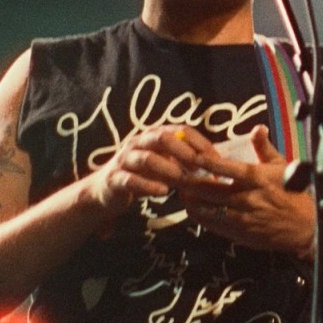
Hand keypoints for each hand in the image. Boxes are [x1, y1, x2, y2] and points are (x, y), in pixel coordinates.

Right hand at [80, 125, 232, 215]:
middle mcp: (138, 142)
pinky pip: (131, 180)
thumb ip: (185, 162)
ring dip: (168, 168)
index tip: (216, 158)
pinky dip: (148, 185)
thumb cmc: (142, 176)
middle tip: (200, 165)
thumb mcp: (165, 165)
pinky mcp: (115, 178)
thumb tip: (216, 166)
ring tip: (184, 179)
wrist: (106, 192)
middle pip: (161, 137)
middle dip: (183, 150)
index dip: (200, 142)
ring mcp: (124, 159)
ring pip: (146, 158)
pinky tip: (163, 192)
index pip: (180, 130)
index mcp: (153, 135)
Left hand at [169, 125, 314, 256]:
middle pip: (209, 190)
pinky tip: (193, 206)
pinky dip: (199, 214)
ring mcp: (241, 218)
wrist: (305, 227)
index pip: (228, 169)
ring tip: (180, 189)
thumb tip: (257, 128)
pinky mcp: (238, 233)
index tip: (193, 157)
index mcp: (258, 179)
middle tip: (174, 172)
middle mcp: (247, 198)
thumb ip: (264, 148)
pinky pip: (211, 223)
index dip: (208, 163)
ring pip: (206, 208)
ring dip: (190, 198)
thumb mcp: (282, 167)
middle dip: (188, 181)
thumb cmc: (293, 193)